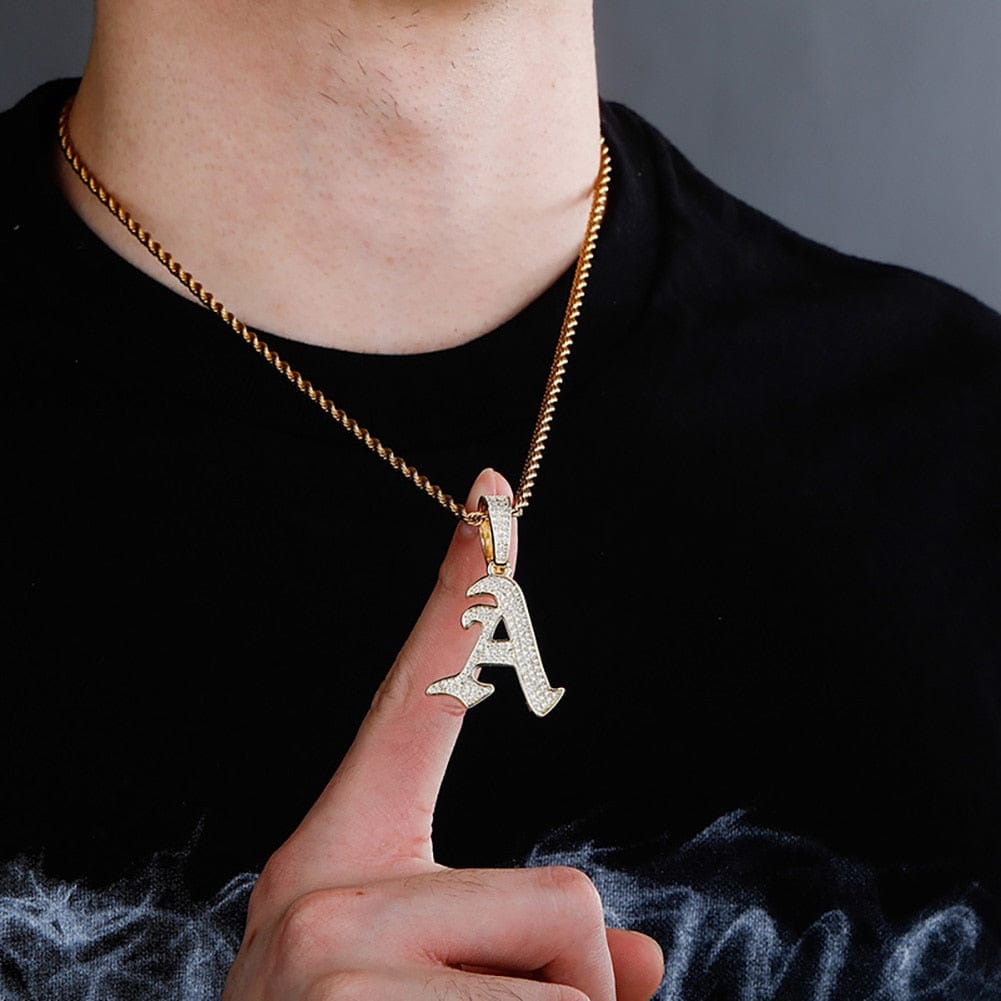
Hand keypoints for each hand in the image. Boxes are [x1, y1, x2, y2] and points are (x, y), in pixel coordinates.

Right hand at [222, 469, 664, 999]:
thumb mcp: (425, 992)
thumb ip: (525, 953)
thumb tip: (645, 963)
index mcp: (338, 859)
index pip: (414, 699)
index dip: (459, 596)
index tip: (494, 499)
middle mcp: (320, 893)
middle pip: (568, 905)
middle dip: (568, 994)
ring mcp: (330, 962)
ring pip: (581, 982)